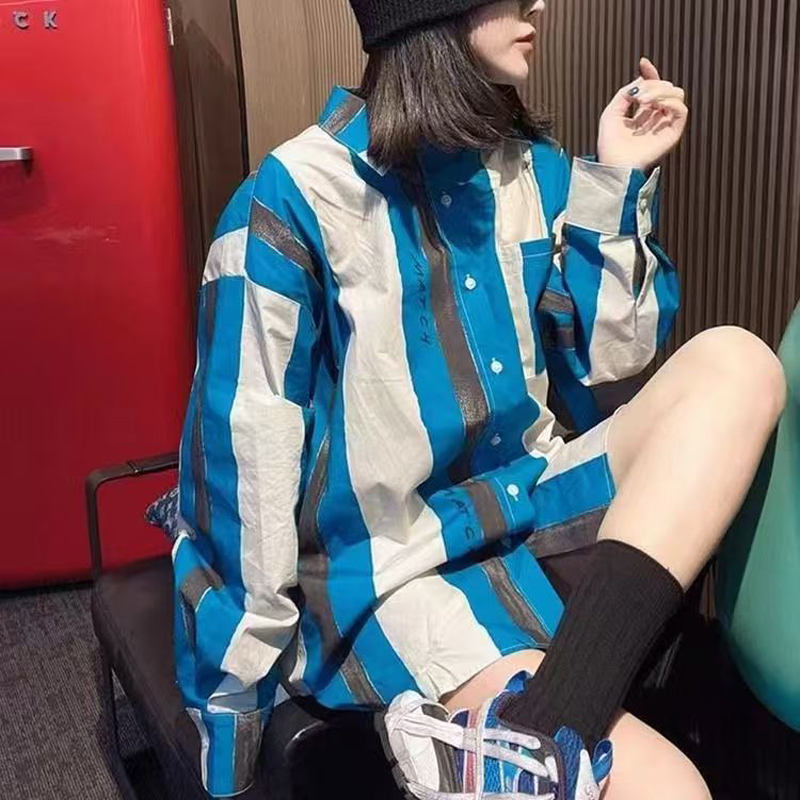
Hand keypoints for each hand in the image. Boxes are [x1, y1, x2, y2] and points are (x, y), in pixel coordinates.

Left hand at [597, 57, 688, 172]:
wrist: (614, 163)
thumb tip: (642, 81)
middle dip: (653, 84)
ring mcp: (665, 125)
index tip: (642, 63)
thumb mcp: (611, 113)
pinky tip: (655, 106)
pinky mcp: (673, 133)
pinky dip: (670, 102)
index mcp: (642, 114)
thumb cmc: (610, 145)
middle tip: (638, 96)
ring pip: (676, 94)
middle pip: (666, 87)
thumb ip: (625, 93)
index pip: (653, 88)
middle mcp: (656, 118)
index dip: (650, 73)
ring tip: (644, 101)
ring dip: (661, 91)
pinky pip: (682, 109)